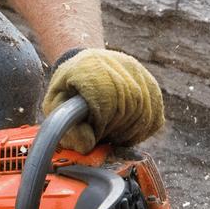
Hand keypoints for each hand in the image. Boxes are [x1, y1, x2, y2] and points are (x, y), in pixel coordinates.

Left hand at [40, 47, 164, 151]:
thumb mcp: (55, 105)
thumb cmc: (69, 90)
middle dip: (114, 130)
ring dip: (128, 133)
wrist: (87, 67)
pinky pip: (154, 118)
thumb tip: (87, 145)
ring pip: (143, 115)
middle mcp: (119, 64)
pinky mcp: (152, 86)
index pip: (105, 98)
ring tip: (112, 134)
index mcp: (88, 66)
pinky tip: (125, 131)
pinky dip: (141, 132)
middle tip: (103, 137)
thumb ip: (65, 125)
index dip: (101, 123)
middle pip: (126, 108)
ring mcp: (139, 74)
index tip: (94, 133)